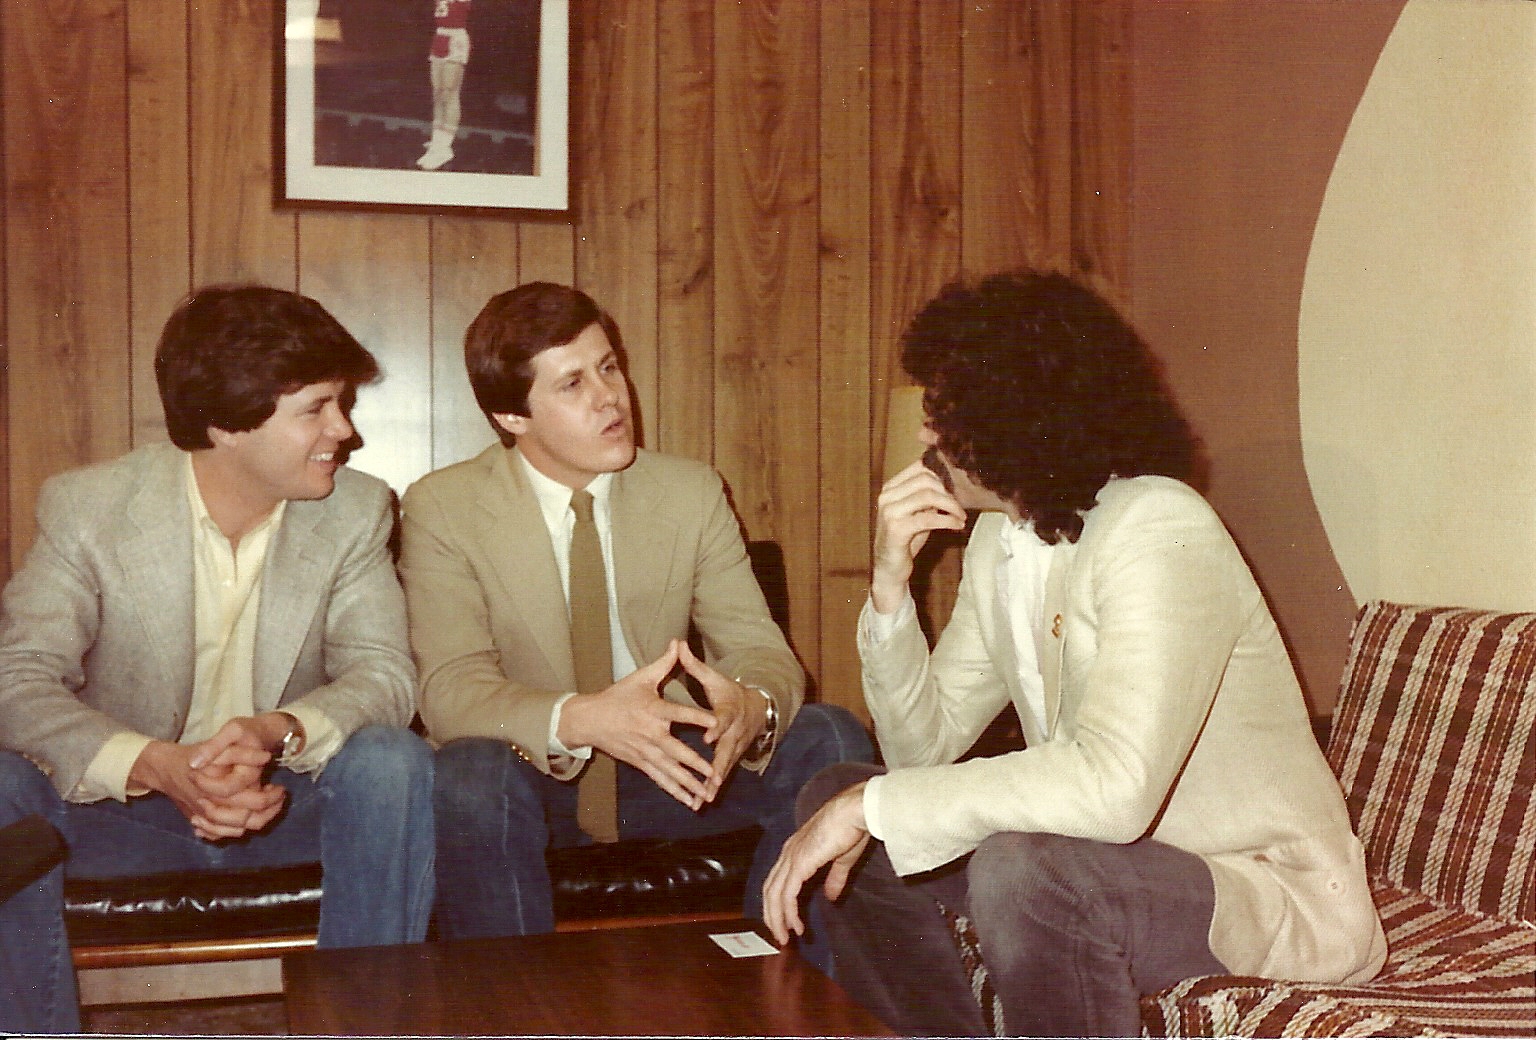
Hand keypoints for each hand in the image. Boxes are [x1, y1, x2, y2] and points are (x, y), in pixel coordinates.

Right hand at [130, 735, 285, 840]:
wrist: (162, 767)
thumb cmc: (191, 754)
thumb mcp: (217, 746)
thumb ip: (241, 753)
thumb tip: (265, 757)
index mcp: (217, 791)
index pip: (254, 802)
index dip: (272, 797)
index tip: (281, 787)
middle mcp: (210, 808)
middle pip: (248, 821)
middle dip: (269, 811)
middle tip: (279, 797)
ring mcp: (202, 818)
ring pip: (235, 831)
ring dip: (256, 822)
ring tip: (269, 808)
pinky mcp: (196, 820)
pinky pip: (217, 834)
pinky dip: (232, 831)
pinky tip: (244, 820)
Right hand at [558, 640, 721, 809]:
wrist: (590, 720)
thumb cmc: (618, 696)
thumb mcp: (640, 678)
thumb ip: (663, 663)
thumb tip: (678, 642)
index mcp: (653, 710)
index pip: (679, 714)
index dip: (697, 718)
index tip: (715, 724)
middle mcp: (650, 734)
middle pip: (676, 751)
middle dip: (695, 764)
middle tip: (714, 773)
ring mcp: (645, 752)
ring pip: (670, 771)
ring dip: (688, 783)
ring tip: (706, 795)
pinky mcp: (641, 763)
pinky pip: (660, 779)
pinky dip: (675, 791)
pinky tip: (690, 802)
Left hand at [677, 641, 766, 799]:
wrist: (757, 708)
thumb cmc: (729, 691)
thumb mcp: (714, 678)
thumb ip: (694, 665)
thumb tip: (678, 644)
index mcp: (728, 711)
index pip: (722, 720)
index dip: (716, 728)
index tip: (708, 737)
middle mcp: (734, 732)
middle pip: (726, 750)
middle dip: (718, 766)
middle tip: (711, 779)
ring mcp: (735, 747)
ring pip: (725, 767)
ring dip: (715, 783)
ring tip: (704, 798)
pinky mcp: (733, 758)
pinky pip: (722, 774)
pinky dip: (713, 788)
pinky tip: (701, 801)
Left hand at [761, 782, 870, 945]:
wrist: (856, 811)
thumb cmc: (852, 828)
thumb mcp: (842, 859)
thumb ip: (834, 878)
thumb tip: (831, 896)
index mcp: (796, 849)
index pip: (778, 880)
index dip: (778, 902)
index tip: (785, 922)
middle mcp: (788, 853)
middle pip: (769, 890)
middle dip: (772, 915)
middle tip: (780, 936)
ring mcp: (792, 858)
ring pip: (774, 895)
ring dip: (778, 919)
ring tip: (785, 938)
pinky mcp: (799, 864)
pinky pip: (788, 895)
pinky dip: (789, 913)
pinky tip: (796, 926)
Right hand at [872, 461, 965, 612]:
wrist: (890, 568)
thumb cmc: (906, 539)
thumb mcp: (918, 512)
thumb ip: (929, 497)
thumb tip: (953, 483)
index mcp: (891, 488)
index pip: (920, 467)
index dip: (943, 473)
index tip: (958, 485)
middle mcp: (887, 496)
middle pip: (925, 479)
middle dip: (949, 491)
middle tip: (962, 504)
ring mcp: (890, 511)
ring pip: (928, 496)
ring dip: (951, 505)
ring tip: (962, 515)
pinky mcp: (896, 529)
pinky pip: (928, 518)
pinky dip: (947, 520)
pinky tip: (957, 525)